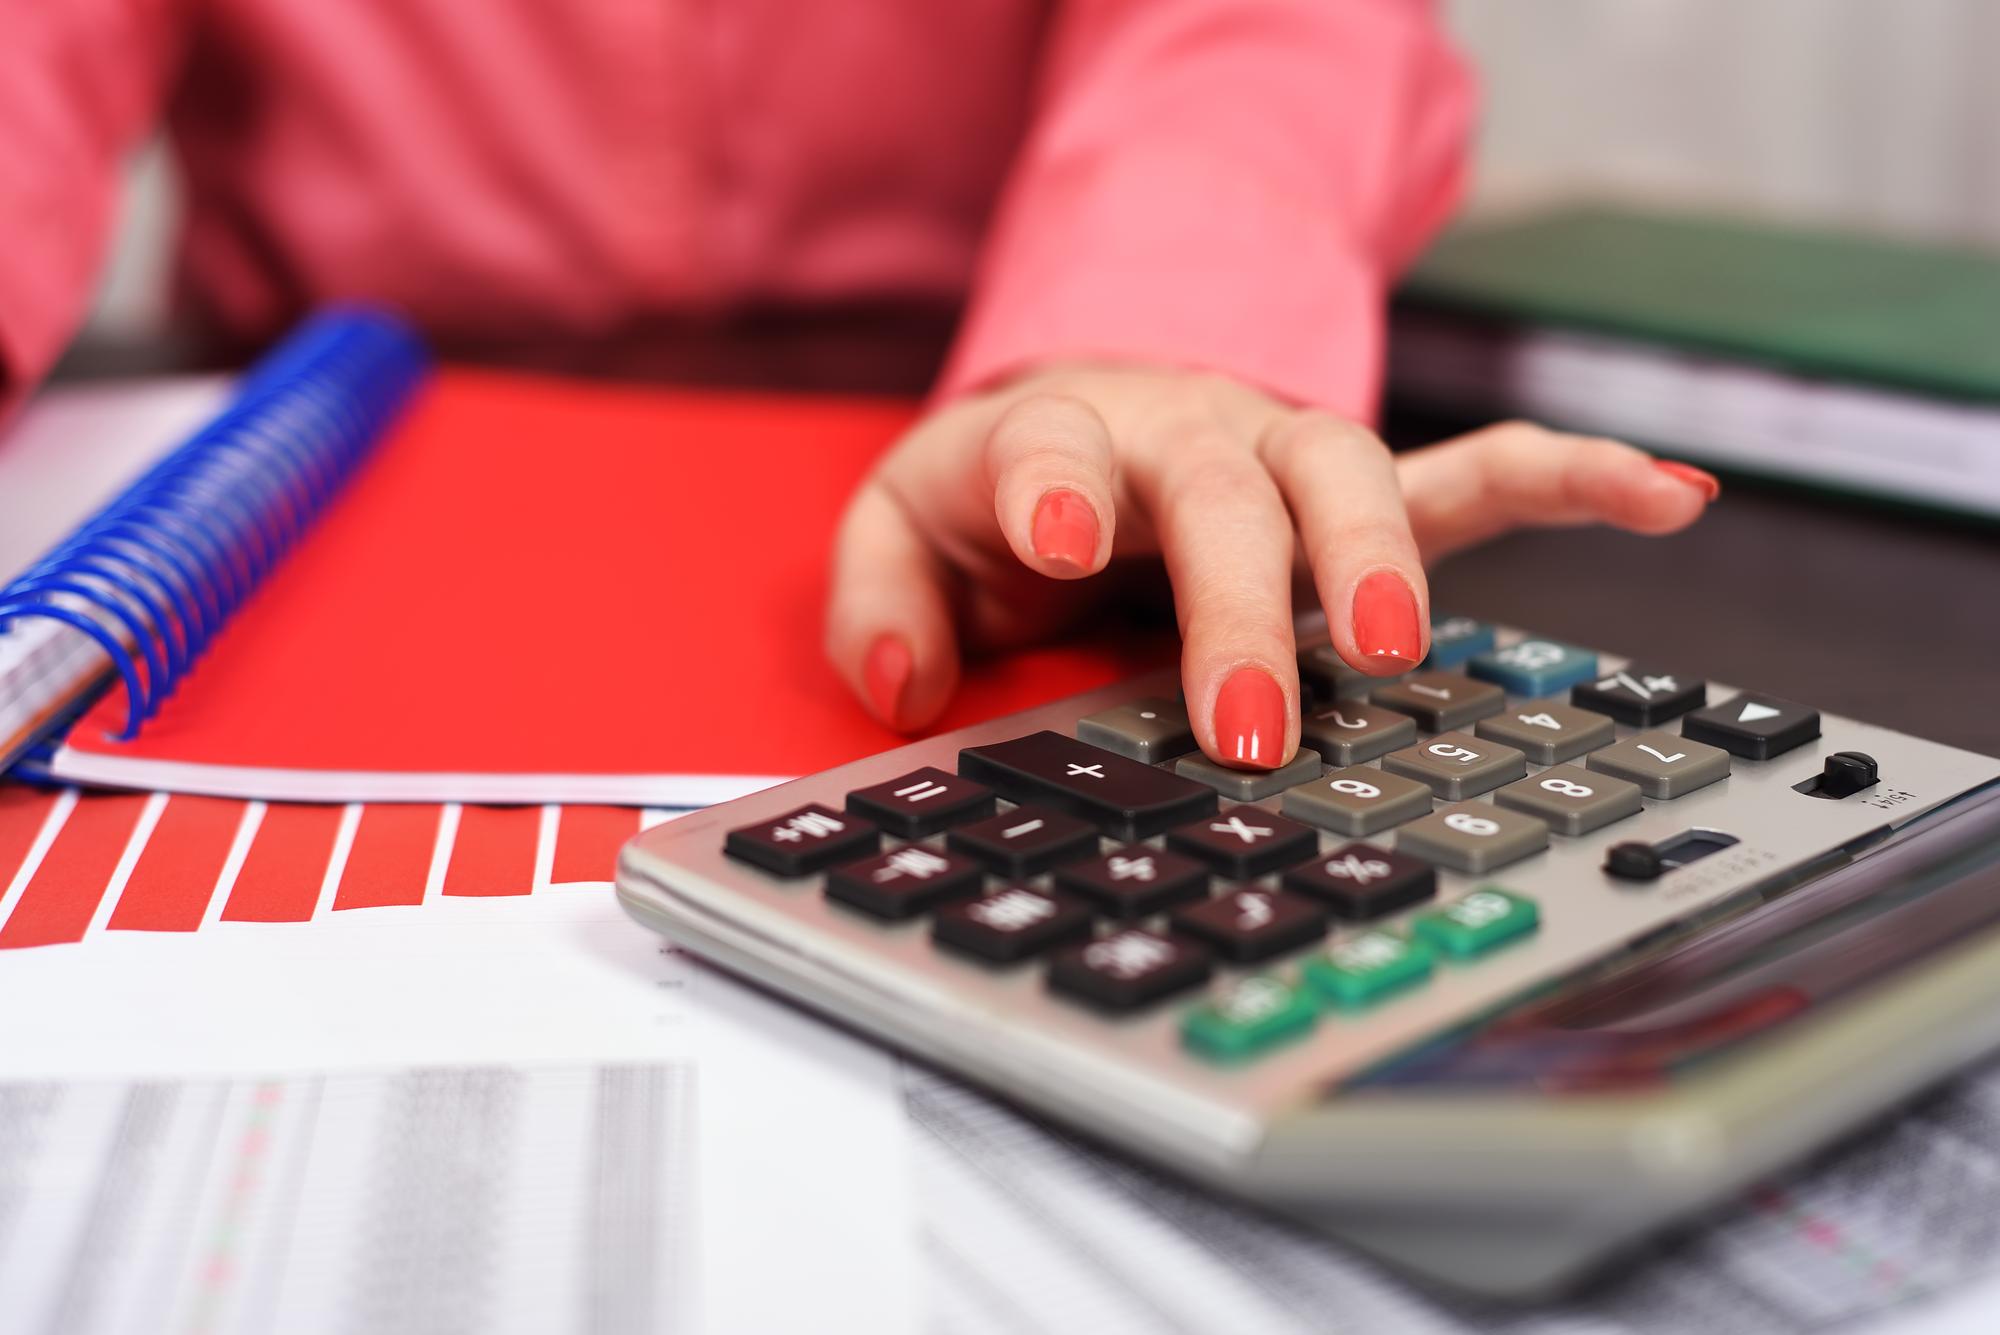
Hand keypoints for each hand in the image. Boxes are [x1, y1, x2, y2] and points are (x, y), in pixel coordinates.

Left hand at [825, 363, 1717, 768]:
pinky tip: (1666, 496)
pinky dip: (1567, 481)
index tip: (1059, 545)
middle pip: (1224, 489)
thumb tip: (903, 685)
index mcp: (1063, 442)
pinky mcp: (1360, 495)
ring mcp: (1284, 460)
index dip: (1053, 488)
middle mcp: (1188, 436)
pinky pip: (1472, 477)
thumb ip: (880, 598)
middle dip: (1240, 600)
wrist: (1088, 431)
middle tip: (1249, 716)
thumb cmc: (1000, 495)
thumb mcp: (905, 531)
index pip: (1054, 448)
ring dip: (1377, 558)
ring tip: (1394, 646)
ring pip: (1350, 478)